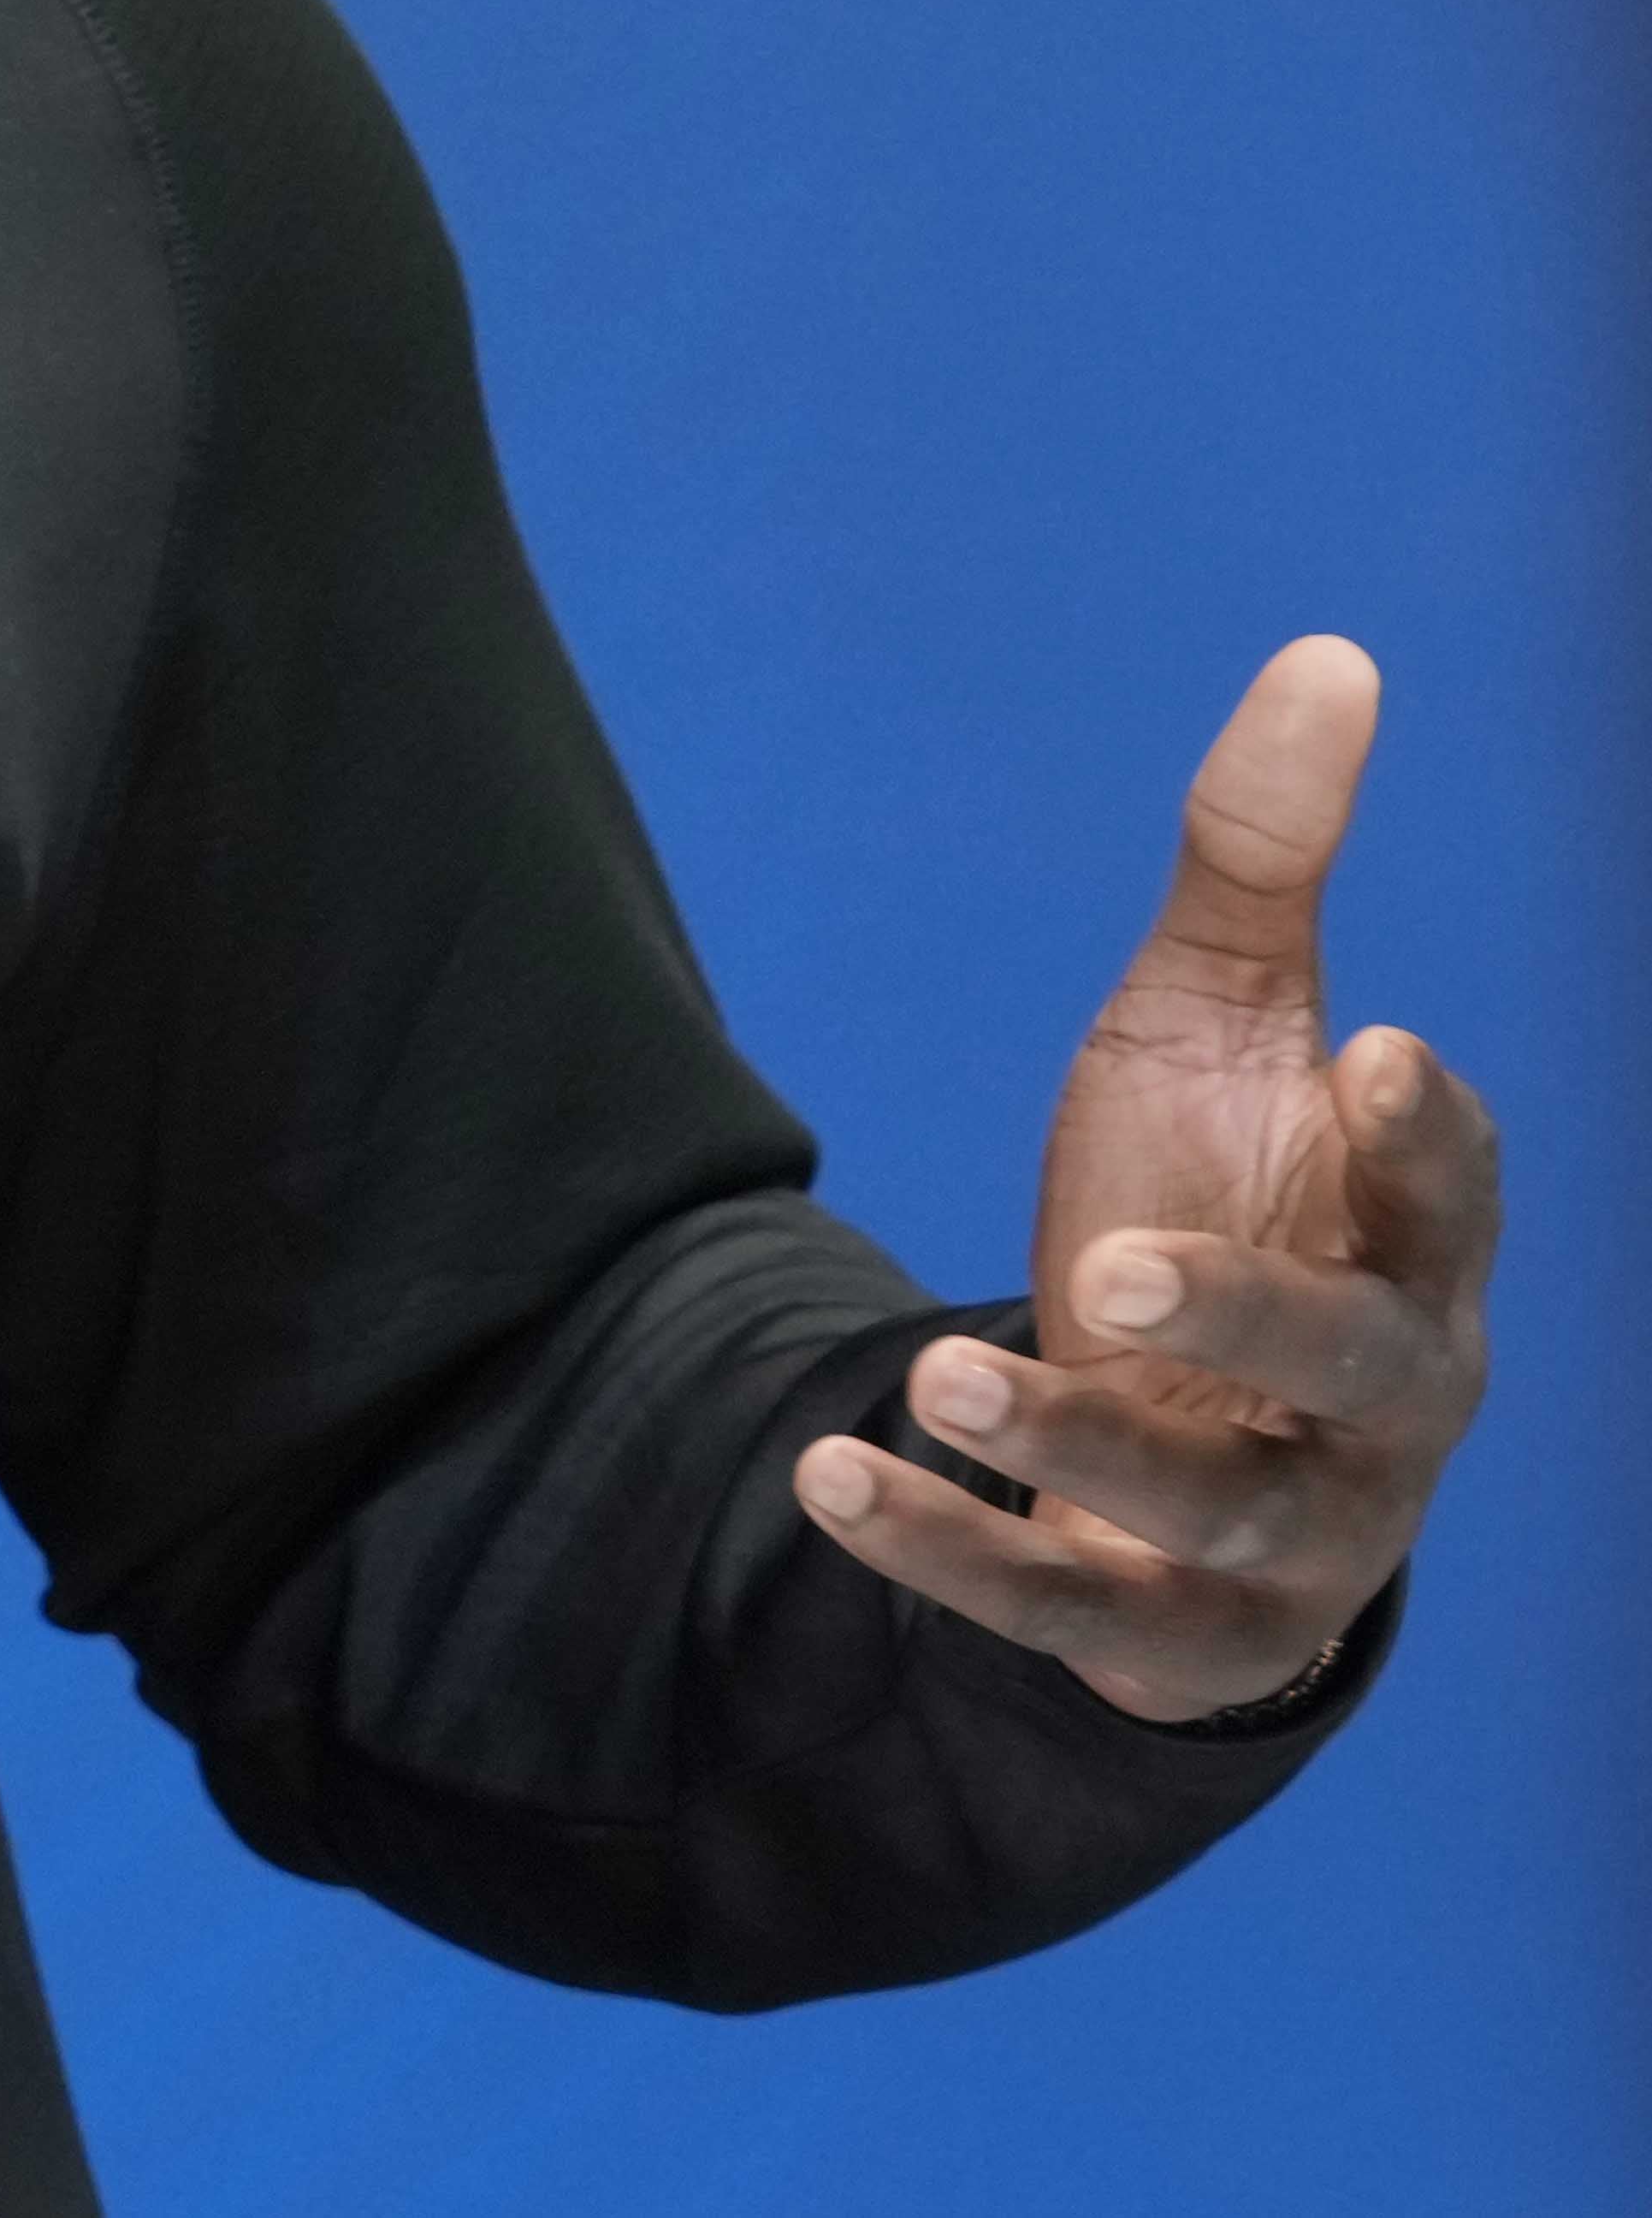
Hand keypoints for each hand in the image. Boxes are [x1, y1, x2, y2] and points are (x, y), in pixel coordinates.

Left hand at [792, 637, 1497, 1719]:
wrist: (1186, 1449)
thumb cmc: (1227, 1201)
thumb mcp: (1223, 1030)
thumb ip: (1264, 864)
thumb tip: (1331, 652)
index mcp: (1409, 1250)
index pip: (1452, 1194)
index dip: (1427, 1134)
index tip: (1374, 1049)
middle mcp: (1381, 1405)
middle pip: (1356, 1369)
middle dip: (1247, 1315)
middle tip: (1107, 1259)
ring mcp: (1287, 1535)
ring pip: (1213, 1511)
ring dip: (1070, 1448)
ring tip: (936, 1373)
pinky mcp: (1168, 1628)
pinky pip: (1065, 1608)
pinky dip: (945, 1554)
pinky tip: (828, 1477)